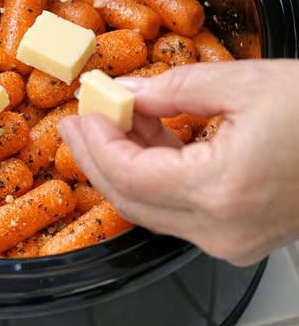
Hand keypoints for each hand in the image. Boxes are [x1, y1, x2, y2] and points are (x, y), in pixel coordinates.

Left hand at [58, 60, 298, 265]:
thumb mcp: (244, 83)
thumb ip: (172, 89)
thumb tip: (125, 93)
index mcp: (220, 190)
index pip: (128, 175)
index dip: (96, 142)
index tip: (81, 111)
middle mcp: (221, 230)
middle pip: (132, 201)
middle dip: (98, 158)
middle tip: (81, 121)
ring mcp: (231, 242)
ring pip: (152, 210)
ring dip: (126, 166)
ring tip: (115, 121)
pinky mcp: (239, 239)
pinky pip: (179, 213)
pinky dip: (157, 179)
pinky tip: (152, 140)